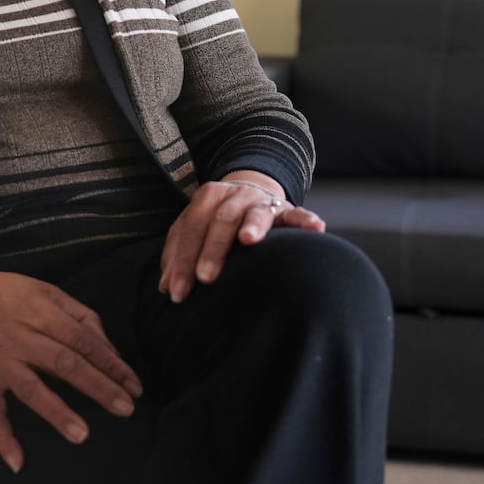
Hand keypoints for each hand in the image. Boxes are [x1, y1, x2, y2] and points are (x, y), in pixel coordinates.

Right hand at [0, 262, 143, 472]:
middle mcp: (22, 338)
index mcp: (41, 313)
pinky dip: (2, 438)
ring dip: (57, 413)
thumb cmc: (0, 292)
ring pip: (31, 389)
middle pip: (66, 364)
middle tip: (125, 408)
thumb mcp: (42, 290)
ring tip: (82, 435)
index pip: (83, 341)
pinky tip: (17, 462)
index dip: (111, 363)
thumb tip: (107, 346)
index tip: (133, 384)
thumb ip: (77, 314)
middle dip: (98, 387)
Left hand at [158, 171, 325, 303]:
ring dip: (252, 225)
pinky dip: (307, 220)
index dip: (183, 260)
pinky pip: (299, 214)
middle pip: (221, 220)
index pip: (191, 228)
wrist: (251, 192)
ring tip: (248, 240)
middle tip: (206, 277)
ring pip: (257, 213)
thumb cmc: (218, 221)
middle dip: (212, 250)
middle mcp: (236, 196)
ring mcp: (263, 201)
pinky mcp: (288, 210)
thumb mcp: (196, 230)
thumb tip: (167, 288)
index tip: (178, 291)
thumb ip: (179, 255)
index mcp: (208, 197)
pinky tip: (316, 229)